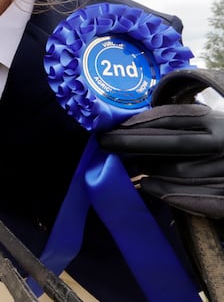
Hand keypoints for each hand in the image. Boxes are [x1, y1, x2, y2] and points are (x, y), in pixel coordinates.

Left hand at [99, 104, 223, 217]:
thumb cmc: (220, 141)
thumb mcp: (208, 124)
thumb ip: (180, 124)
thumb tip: (130, 127)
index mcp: (214, 121)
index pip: (171, 120)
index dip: (138, 124)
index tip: (109, 128)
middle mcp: (223, 142)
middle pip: (172, 143)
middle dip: (133, 144)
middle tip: (104, 145)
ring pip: (180, 170)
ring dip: (147, 170)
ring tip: (123, 167)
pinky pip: (195, 196)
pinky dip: (168, 192)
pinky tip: (147, 186)